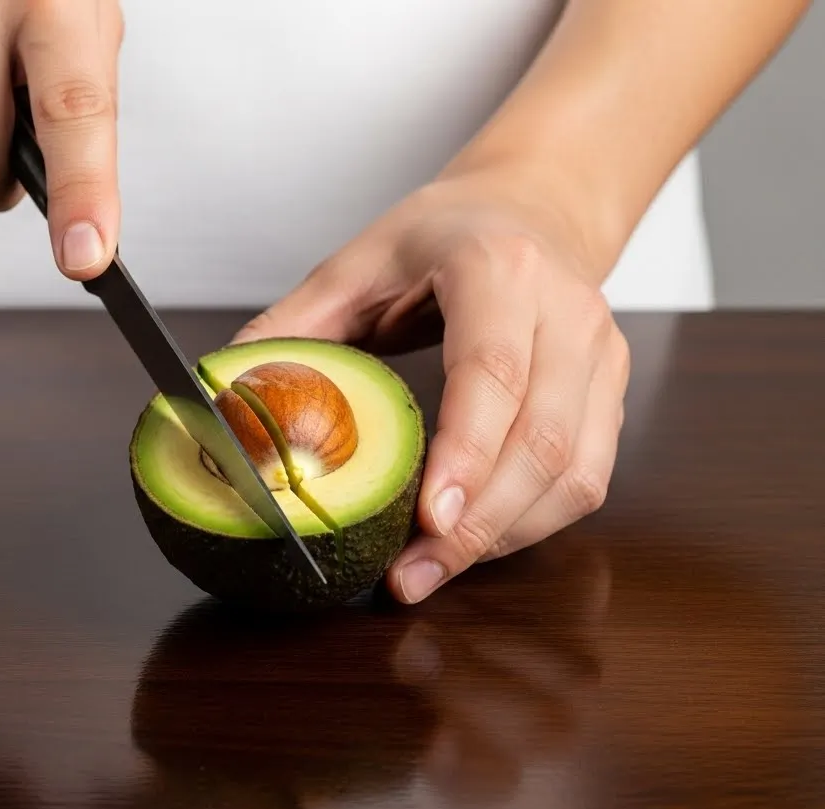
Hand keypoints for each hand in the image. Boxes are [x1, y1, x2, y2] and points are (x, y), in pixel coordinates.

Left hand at [233, 171, 630, 603]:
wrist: (533, 208)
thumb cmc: (441, 237)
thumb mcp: (354, 265)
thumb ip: (290, 330)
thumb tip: (220, 396)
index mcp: (498, 270)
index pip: (491, 372)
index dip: (465, 453)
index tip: (428, 519)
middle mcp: (566, 312)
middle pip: (541, 440)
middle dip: (475, 527)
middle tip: (409, 576)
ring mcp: (602, 355)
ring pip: (574, 473)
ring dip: (503, 538)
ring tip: (431, 572)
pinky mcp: (612, 392)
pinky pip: (587, 480)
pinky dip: (531, 524)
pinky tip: (475, 544)